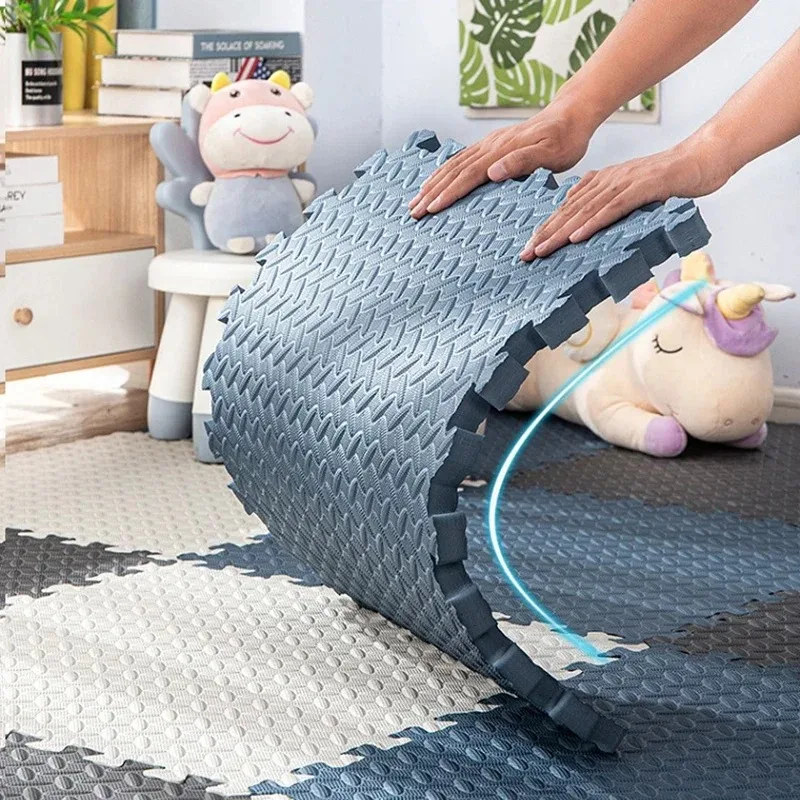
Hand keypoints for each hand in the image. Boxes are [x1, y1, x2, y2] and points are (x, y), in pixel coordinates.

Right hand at [408, 96, 597, 219]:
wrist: (571, 114)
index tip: (431, 209)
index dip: (448, 193)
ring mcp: (488, 144)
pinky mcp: (491, 144)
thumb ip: (522, 162)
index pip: (468, 176)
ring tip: (415, 199)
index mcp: (501, 151)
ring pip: (453, 165)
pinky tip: (435, 180)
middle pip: (454, 171)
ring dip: (432, 183)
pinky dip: (444, 172)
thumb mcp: (551, 154)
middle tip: (412, 212)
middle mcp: (490, 146)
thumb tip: (492, 172)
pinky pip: (460, 159)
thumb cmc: (566, 139)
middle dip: (431, 193)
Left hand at [523, 133, 731, 258]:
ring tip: (542, 250)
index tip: (530, 247)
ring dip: (561, 232)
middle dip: (545, 233)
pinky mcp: (642, 188)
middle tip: (525, 255)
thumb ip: (611, 204)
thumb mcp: (634, 193)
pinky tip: (576, 237)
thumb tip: (588, 222)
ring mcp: (624, 183)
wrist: (704, 159)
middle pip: (570, 210)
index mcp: (603, 182)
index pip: (569, 208)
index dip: (547, 227)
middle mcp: (608, 180)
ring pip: (585, 211)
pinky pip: (612, 208)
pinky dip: (592, 223)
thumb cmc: (671, 181)